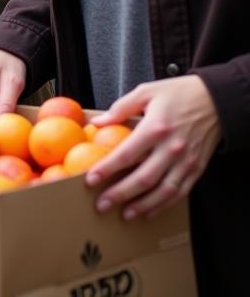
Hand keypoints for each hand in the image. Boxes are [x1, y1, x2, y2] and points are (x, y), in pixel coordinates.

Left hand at [85, 76, 220, 218]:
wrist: (215, 101)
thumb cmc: (178, 94)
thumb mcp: (145, 92)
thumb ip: (121, 108)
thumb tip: (98, 122)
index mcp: (156, 128)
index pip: (126, 154)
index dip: (107, 169)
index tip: (91, 180)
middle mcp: (172, 148)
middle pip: (143, 179)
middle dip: (120, 194)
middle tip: (102, 204)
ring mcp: (186, 162)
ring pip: (163, 191)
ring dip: (142, 205)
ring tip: (124, 214)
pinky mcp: (197, 170)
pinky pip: (180, 193)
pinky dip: (164, 205)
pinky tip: (149, 211)